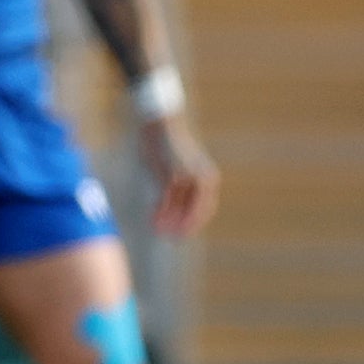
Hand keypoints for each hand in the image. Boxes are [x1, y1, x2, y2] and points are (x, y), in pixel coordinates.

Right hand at [141, 114, 221, 238]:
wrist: (161, 124)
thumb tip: (172, 211)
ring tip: (161, 233)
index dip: (193, 224)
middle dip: (184, 228)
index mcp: (208, 179)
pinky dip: (161, 214)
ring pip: (181, 211)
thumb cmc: (167, 146)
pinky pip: (167, 202)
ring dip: (171, 224)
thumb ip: (178, 191)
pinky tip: (155, 223)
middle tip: (173, 239)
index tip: (181, 235)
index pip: (204, 210)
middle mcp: (203, 181)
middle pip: (196, 214)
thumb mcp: (175, 171)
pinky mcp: (173, 177)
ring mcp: (189, 179)